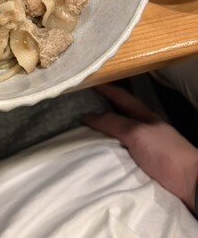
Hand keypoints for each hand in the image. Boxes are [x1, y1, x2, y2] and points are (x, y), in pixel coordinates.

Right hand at [85, 82, 197, 212]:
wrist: (189, 182)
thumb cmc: (165, 152)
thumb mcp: (137, 133)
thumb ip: (114, 123)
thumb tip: (88, 116)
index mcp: (143, 115)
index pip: (121, 96)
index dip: (106, 88)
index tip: (87, 82)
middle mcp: (142, 128)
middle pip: (117, 115)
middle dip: (99, 110)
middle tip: (78, 108)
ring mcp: (142, 147)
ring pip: (116, 135)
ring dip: (100, 133)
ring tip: (80, 131)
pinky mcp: (140, 165)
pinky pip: (117, 154)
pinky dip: (106, 152)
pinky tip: (95, 154)